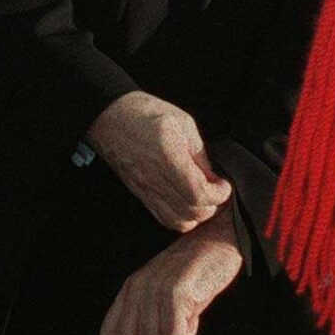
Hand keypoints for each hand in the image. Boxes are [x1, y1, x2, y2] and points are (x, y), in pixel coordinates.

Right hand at [87, 91, 230, 232]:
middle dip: (212, 204)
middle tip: (216, 189)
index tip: (224, 185)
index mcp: (168, 156)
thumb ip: (200, 152)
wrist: (110, 117)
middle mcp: (155, 178)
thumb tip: (212, 175)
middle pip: (191, 211)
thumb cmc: (144, 113)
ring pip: (179, 221)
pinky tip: (186, 201)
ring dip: (197, 214)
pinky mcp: (141, 194)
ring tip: (202, 196)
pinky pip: (164, 219)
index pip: (198, 193)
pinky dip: (181, 217)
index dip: (218, 194)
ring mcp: (145, 189)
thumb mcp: (182, 122)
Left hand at [98, 208, 244, 334]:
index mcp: (131, 290)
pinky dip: (187, 333)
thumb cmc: (198, 274)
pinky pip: (175, 334)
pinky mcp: (175, 292)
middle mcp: (137, 289)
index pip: (110, 330)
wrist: (221, 239)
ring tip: (188, 321)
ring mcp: (155, 289)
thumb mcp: (172, 303)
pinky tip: (195, 315)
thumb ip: (159, 330)